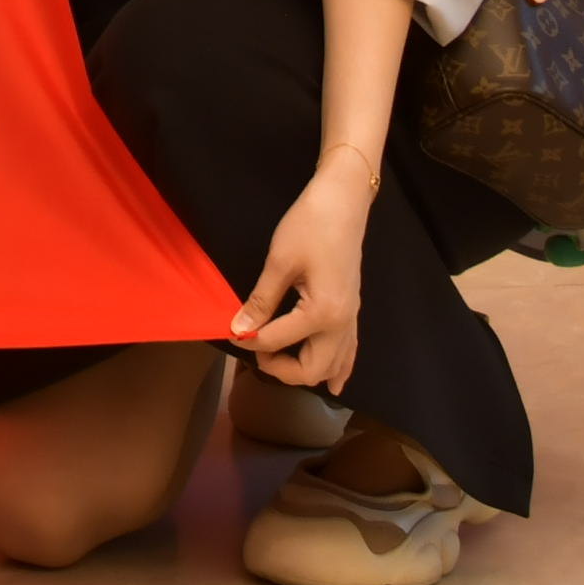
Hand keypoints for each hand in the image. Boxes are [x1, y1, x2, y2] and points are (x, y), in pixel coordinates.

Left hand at [228, 164, 372, 394]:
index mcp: (322, 313)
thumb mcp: (279, 262)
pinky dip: (338, 369)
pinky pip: (349, 352)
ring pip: (332, 367)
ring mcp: (351, 320)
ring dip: (304, 370)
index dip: (249, 340)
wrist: (343, 202)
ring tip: (276, 359)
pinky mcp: (353, 312)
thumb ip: (261, 300)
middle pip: (311, 370)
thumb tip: (239, 327)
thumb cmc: (310, 226)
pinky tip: (332, 381)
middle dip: (279, 368)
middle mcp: (342, 325)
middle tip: (253, 348)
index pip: (277, 341)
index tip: (230, 331)